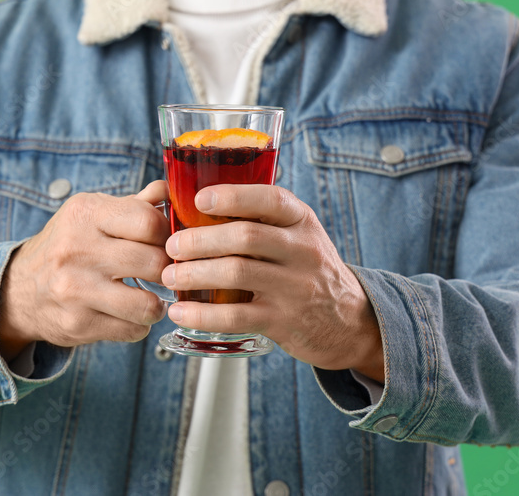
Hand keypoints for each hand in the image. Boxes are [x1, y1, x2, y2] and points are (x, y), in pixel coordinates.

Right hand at [0, 181, 172, 359]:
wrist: (18, 290)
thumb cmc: (68, 246)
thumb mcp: (93, 215)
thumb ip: (134, 204)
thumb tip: (169, 191)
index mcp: (86, 214)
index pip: (148, 221)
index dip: (167, 234)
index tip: (165, 243)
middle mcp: (77, 249)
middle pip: (153, 262)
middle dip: (166, 271)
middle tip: (162, 273)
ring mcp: (75, 289)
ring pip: (147, 304)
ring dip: (156, 305)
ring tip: (149, 298)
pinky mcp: (77, 323)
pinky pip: (132, 330)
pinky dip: (138, 325)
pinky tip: (128, 314)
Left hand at [161, 185, 384, 380]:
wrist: (349, 319)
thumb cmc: (308, 269)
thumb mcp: (299, 235)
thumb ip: (262, 219)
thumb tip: (198, 203)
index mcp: (302, 221)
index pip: (270, 199)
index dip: (233, 197)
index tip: (199, 199)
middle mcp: (302, 250)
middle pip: (245, 236)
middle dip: (200, 240)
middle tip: (172, 245)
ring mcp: (295, 287)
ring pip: (237, 273)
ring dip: (195, 273)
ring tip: (170, 275)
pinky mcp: (283, 321)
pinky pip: (237, 316)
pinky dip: (203, 314)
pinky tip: (180, 311)